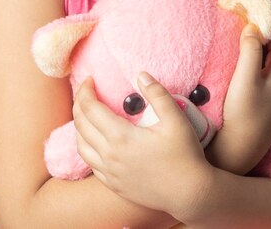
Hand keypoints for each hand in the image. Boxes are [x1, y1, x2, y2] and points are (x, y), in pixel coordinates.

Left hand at [73, 73, 213, 222]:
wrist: (192, 195)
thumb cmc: (185, 156)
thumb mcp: (176, 120)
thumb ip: (157, 94)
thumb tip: (141, 75)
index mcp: (120, 137)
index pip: (90, 108)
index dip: (85, 90)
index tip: (89, 79)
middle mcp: (109, 156)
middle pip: (80, 125)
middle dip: (79, 104)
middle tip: (86, 91)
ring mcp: (110, 173)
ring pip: (81, 146)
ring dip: (79, 126)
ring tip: (86, 113)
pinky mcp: (114, 186)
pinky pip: (90, 164)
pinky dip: (86, 147)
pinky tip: (94, 141)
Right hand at [205, 24, 270, 174]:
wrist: (244, 148)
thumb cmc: (246, 114)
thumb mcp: (246, 78)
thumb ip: (251, 49)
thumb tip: (253, 26)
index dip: (260, 17)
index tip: (242, 5)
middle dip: (256, 26)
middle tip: (235, 12)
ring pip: (267, 52)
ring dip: (252, 40)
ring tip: (232, 27)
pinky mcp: (268, 91)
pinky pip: (262, 63)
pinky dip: (251, 52)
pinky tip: (236, 51)